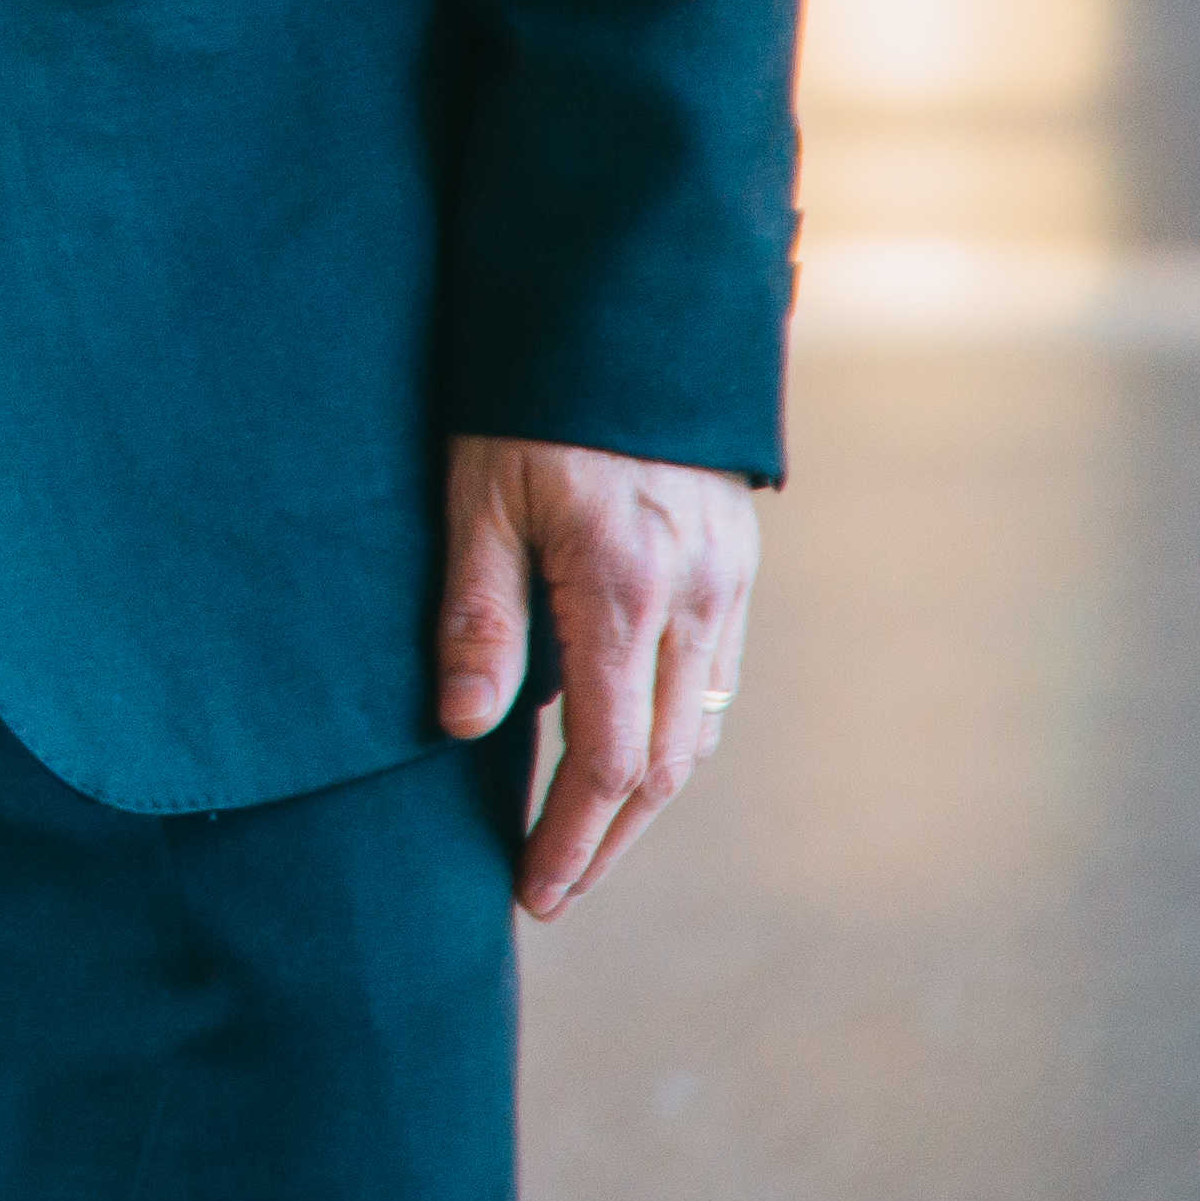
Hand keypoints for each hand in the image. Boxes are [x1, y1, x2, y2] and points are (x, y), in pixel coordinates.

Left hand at [435, 435, 759, 918]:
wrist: (629, 310)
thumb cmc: (531, 398)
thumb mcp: (479, 495)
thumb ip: (478, 616)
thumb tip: (464, 730)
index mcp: (623, 592)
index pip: (610, 760)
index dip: (572, 837)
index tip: (534, 890)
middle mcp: (693, 602)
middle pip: (666, 765)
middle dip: (608, 840)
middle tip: (554, 889)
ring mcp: (725, 586)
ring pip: (698, 728)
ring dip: (646, 798)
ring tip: (583, 841)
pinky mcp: (735, 565)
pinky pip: (711, 679)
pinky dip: (673, 733)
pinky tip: (629, 751)